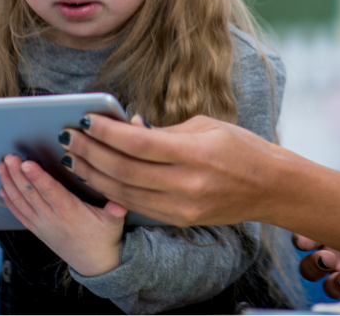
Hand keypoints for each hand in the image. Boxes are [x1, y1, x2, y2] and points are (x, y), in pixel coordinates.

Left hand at [0, 154, 126, 276]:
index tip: (26, 163)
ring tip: (1, 167)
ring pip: (21, 202)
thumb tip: (120, 203)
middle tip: (8, 157)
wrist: (94, 263)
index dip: (37, 177)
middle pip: (30, 194)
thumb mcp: (114, 223)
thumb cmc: (104, 238)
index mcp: (69, 212)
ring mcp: (42, 225)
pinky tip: (2, 189)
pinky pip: (19, 214)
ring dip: (9, 183)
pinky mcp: (38, 230)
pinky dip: (9, 201)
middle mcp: (52, 218)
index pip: (50, 192)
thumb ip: (115, 211)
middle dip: (17, 174)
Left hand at [60, 113, 290, 226]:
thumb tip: (126, 127)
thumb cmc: (240, 147)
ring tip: (72, 157)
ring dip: (94, 174)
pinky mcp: (180, 220)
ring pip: (125, 192)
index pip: (139, 142)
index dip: (108, 132)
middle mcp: (188, 184)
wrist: (271, 187)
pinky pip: (137, 205)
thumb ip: (164, 130)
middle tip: (68, 137)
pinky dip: (112, 191)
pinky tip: (95, 177)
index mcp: (196, 153)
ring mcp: (183, 206)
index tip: (86, 119)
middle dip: (91, 153)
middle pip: (125, 169)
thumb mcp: (205, 126)